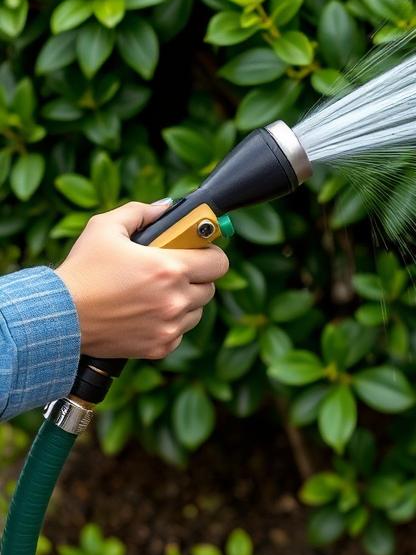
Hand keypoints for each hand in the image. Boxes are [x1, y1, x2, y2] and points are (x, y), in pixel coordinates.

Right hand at [56, 201, 229, 358]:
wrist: (57, 317)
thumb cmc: (81, 271)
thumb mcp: (105, 227)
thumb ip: (141, 212)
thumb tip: (167, 208)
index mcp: (169, 269)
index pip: (219, 261)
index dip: (209, 253)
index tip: (198, 251)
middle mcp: (175, 299)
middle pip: (210, 287)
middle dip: (196, 276)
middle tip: (173, 271)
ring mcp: (169, 326)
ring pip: (197, 311)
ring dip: (185, 301)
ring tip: (157, 293)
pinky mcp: (160, 347)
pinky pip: (180, 332)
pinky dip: (170, 323)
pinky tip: (147, 313)